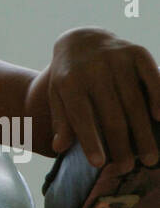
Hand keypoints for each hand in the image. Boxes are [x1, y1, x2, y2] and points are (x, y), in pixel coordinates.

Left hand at [47, 28, 159, 170]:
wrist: (81, 39)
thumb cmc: (69, 77)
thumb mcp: (58, 96)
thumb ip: (61, 121)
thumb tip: (59, 147)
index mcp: (69, 81)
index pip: (80, 116)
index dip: (90, 141)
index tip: (99, 164)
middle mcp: (93, 69)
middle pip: (110, 114)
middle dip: (121, 145)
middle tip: (128, 168)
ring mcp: (116, 59)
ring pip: (134, 102)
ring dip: (143, 132)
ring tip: (150, 158)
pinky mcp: (136, 52)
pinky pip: (151, 77)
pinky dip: (158, 97)